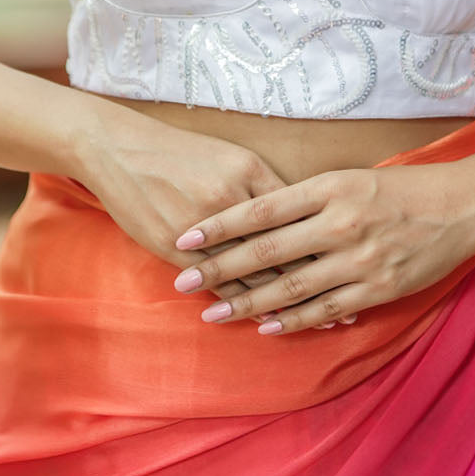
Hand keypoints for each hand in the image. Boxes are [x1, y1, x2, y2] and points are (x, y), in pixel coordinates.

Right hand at [76, 107, 348, 325]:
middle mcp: (231, 197)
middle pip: (285, 247)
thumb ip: (260, 187)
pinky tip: (267, 321)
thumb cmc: (177, 152)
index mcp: (249, 170)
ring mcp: (204, 226)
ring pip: (255, 272)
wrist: (118, 149)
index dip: (329, 245)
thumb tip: (298, 216)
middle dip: (319, 282)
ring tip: (319, 325)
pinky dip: (244, 303)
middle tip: (350, 310)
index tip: (356, 264)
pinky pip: (219, 282)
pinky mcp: (177, 248)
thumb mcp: (227, 157)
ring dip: (287, 303)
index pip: (299, 215)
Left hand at [171, 161, 474, 335]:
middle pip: (268, 250)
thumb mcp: (349, 177)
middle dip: (221, 269)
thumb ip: (307, 197)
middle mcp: (340, 222)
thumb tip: (255, 216)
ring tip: (214, 313)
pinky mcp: (377, 288)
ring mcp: (359, 258)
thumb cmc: (398, 188)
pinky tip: (267, 327)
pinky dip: (294, 320)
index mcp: (329, 187)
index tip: (186, 237)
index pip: (262, 208)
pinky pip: (326, 310)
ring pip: (291, 287)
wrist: (460, 206)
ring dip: (248, 303)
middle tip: (184, 283)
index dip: (221, 225)